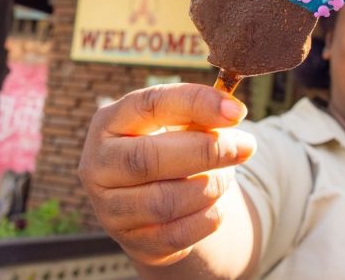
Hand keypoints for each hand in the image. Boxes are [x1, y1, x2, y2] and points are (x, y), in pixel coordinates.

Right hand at [78, 83, 255, 266]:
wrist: (151, 197)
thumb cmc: (167, 146)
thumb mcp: (176, 123)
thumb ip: (200, 115)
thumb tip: (233, 113)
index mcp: (110, 122)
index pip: (150, 105)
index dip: (196, 104)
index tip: (236, 111)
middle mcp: (99, 164)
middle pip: (149, 159)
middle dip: (207, 151)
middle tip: (245, 146)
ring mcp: (109, 207)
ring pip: (165, 201)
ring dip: (210, 186)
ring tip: (227, 176)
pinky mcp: (132, 240)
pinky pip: (178, 234)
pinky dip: (208, 217)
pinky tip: (216, 203)